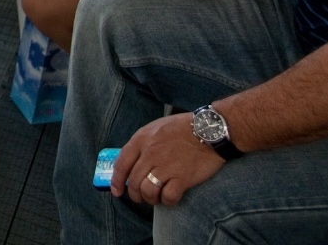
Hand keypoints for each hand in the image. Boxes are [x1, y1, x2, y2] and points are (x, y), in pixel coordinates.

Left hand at [110, 113, 224, 205]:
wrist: (210, 130)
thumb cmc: (184, 127)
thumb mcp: (157, 127)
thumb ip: (143, 143)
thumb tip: (134, 163)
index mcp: (142, 139)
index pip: (121, 163)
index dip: (117, 181)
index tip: (117, 191)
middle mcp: (150, 153)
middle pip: (134, 182)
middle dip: (135, 195)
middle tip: (142, 197)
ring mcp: (166, 166)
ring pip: (147, 191)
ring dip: (150, 199)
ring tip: (157, 198)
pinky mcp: (182, 177)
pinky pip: (168, 197)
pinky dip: (167, 201)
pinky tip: (171, 197)